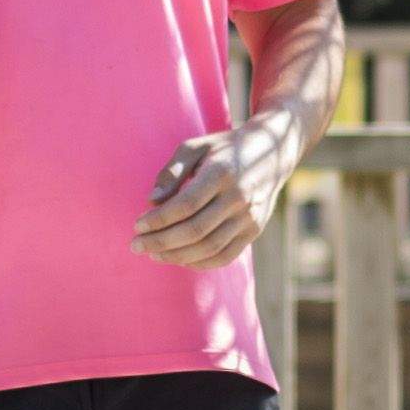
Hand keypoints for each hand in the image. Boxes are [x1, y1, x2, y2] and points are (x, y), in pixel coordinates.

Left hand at [134, 114, 303, 268]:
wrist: (272, 153)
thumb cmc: (225, 148)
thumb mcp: (196, 147)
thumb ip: (172, 172)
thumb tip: (152, 201)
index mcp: (222, 172)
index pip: (186, 205)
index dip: (159, 219)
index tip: (137, 225)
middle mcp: (239, 197)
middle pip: (195, 230)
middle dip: (161, 242)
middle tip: (136, 245)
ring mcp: (250, 217)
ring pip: (209, 248)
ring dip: (176, 256)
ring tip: (153, 254)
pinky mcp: (254, 230)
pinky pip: (225, 256)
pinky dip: (200, 263)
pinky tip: (179, 259)